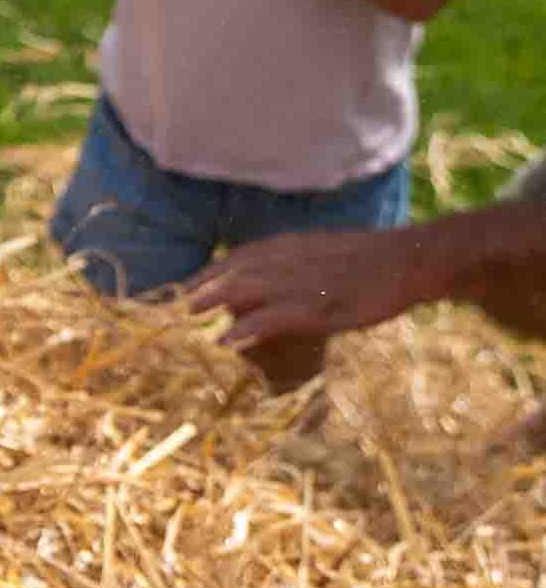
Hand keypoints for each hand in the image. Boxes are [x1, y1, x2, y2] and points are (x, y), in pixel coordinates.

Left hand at [181, 227, 424, 351]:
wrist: (412, 259)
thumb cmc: (377, 261)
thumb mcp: (331, 254)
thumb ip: (303, 264)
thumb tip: (285, 279)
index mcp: (296, 246)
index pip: (243, 254)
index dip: (213, 270)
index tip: (188, 284)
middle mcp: (293, 260)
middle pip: (236, 269)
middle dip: (204, 285)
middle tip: (176, 305)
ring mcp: (304, 283)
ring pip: (247, 288)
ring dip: (214, 300)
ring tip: (187, 315)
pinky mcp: (318, 306)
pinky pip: (274, 317)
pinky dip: (247, 328)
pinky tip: (226, 341)